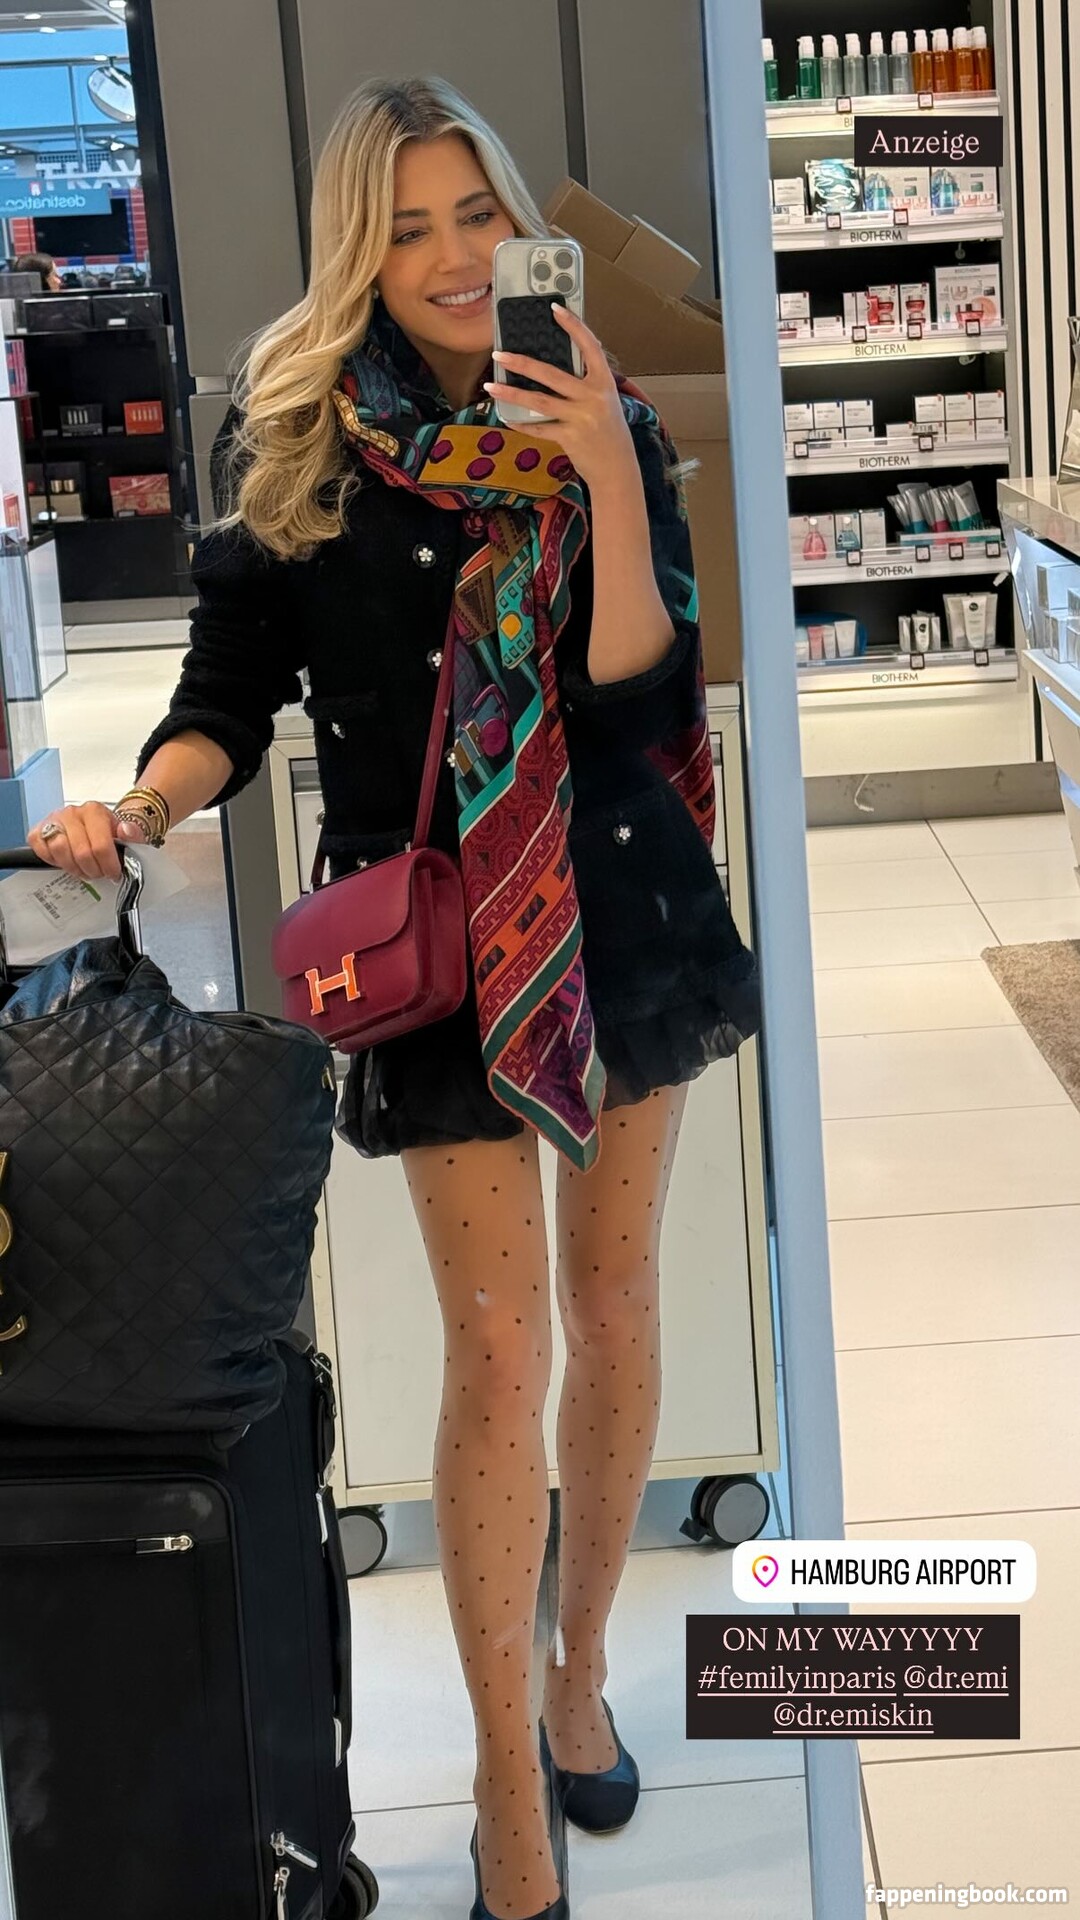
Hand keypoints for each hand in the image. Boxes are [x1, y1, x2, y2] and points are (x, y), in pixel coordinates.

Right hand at [27, 802, 148, 882]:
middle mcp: (72, 813)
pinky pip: (42, 850)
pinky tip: (66, 861)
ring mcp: (53, 820)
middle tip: (98, 873)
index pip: (101, 845)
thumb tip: (126, 831)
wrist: (91, 825)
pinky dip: (53, 861)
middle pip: (81, 852)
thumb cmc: (107, 832)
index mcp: (94, 811)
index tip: (113, 873)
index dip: (108, 865)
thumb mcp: (126, 834)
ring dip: (74, 867)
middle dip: (93, 870)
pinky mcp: (38, 831)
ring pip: (60, 851)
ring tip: (83, 869)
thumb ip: (133, 834)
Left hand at [484, 305, 635, 489]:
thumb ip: (587, 383)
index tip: (555, 308)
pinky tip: (507, 417)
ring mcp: (581, 418)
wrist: (618, 468)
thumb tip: (556, 365)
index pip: (590, 346)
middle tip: (499, 354)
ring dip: (512, 393)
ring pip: (539, 401)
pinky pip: (539, 428)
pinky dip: (521, 423)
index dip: (573, 326)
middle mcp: (594, 397)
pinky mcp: (570, 438)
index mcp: (605, 382)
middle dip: (522, 363)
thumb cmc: (609, 432)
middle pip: (552, 374)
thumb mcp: (606, 402)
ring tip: (491, 386)